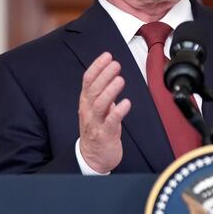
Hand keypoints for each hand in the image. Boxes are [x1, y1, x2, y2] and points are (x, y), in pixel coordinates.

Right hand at [78, 52, 131, 172]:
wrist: (93, 157)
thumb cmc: (98, 130)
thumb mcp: (98, 108)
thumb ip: (103, 92)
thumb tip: (111, 74)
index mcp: (86, 102)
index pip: (88, 81)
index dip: (97, 67)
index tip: (107, 55)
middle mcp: (88, 110)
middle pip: (93, 89)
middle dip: (104, 75)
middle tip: (115, 64)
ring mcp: (95, 123)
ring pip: (100, 104)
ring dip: (110, 90)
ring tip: (120, 79)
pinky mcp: (105, 134)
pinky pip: (111, 121)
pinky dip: (118, 111)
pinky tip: (126, 103)